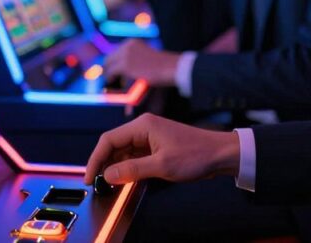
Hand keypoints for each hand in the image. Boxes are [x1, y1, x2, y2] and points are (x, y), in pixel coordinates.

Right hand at [85, 113, 240, 184]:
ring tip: (108, 184)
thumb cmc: (196, 155)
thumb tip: (108, 175)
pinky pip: (134, 156)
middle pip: (113, 145)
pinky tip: (124, 179)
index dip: (95, 159)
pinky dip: (127, 167)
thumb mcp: (162, 166)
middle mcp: (143, 128)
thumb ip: (132, 170)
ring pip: (123, 151)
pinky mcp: (156, 146)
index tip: (89, 177)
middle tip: (96, 183)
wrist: (221, 154)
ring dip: (115, 167)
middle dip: (103, 164)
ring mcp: (149, 137)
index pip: (108, 140)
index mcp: (142, 126)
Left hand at [104, 39, 179, 86]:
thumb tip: (125, 72)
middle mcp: (127, 45)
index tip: (110, 70)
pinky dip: (110, 79)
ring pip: (108, 65)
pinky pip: (111, 73)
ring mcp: (125, 54)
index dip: (112, 62)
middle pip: (109, 57)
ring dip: (108, 74)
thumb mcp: (146, 59)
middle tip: (108, 78)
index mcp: (132, 42)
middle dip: (107, 67)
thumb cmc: (163, 66)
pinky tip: (112, 84)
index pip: (116, 52)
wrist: (171, 68)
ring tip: (110, 82)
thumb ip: (135, 62)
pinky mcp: (124, 65)